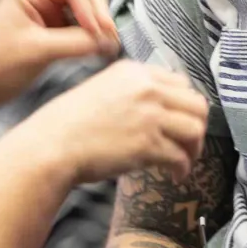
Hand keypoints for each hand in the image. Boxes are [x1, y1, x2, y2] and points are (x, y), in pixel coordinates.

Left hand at [0, 0, 120, 115]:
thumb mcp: (39, 52)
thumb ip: (77, 43)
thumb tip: (110, 41)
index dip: (93, 5)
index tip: (100, 33)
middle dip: (98, 12)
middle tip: (108, 39)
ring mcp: (44, 8)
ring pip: (84, 4)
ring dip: (96, 22)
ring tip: (105, 46)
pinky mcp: (49, 26)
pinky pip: (78, 21)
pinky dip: (89, 33)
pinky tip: (95, 48)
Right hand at [11, 60, 208, 184]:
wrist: (50, 146)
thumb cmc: (66, 124)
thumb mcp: (100, 90)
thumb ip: (129, 92)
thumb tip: (155, 110)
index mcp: (133, 71)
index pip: (180, 82)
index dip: (184, 105)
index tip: (180, 120)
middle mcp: (145, 88)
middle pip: (196, 103)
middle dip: (196, 126)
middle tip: (189, 144)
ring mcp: (148, 115)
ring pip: (195, 129)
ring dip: (194, 148)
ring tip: (184, 160)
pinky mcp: (147, 144)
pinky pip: (180, 157)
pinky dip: (182, 169)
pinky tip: (174, 175)